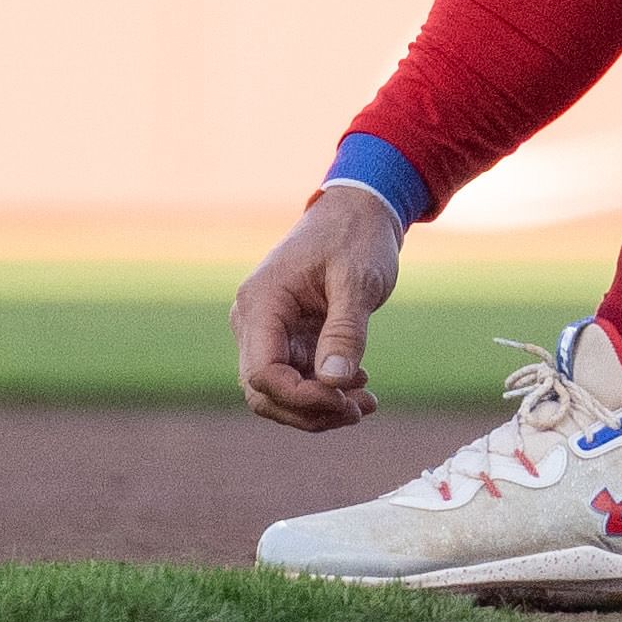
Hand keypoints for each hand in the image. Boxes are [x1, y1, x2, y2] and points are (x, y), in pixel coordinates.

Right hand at [233, 186, 403, 430]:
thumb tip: (334, 382)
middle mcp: (254, 320)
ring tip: (367, 402)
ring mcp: (268, 330)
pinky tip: (360, 385)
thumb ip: (345, 330)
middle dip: (310, 411)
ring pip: (279, 392)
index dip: (300, 397)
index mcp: (262, 302)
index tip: (344, 398)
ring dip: (320, 407)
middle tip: (360, 409)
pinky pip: (297, 378)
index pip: (262, 373)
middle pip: (264, 392)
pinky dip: (325, 391)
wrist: (360, 210)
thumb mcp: (358, 280)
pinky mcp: (288, 336)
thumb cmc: (357, 236)